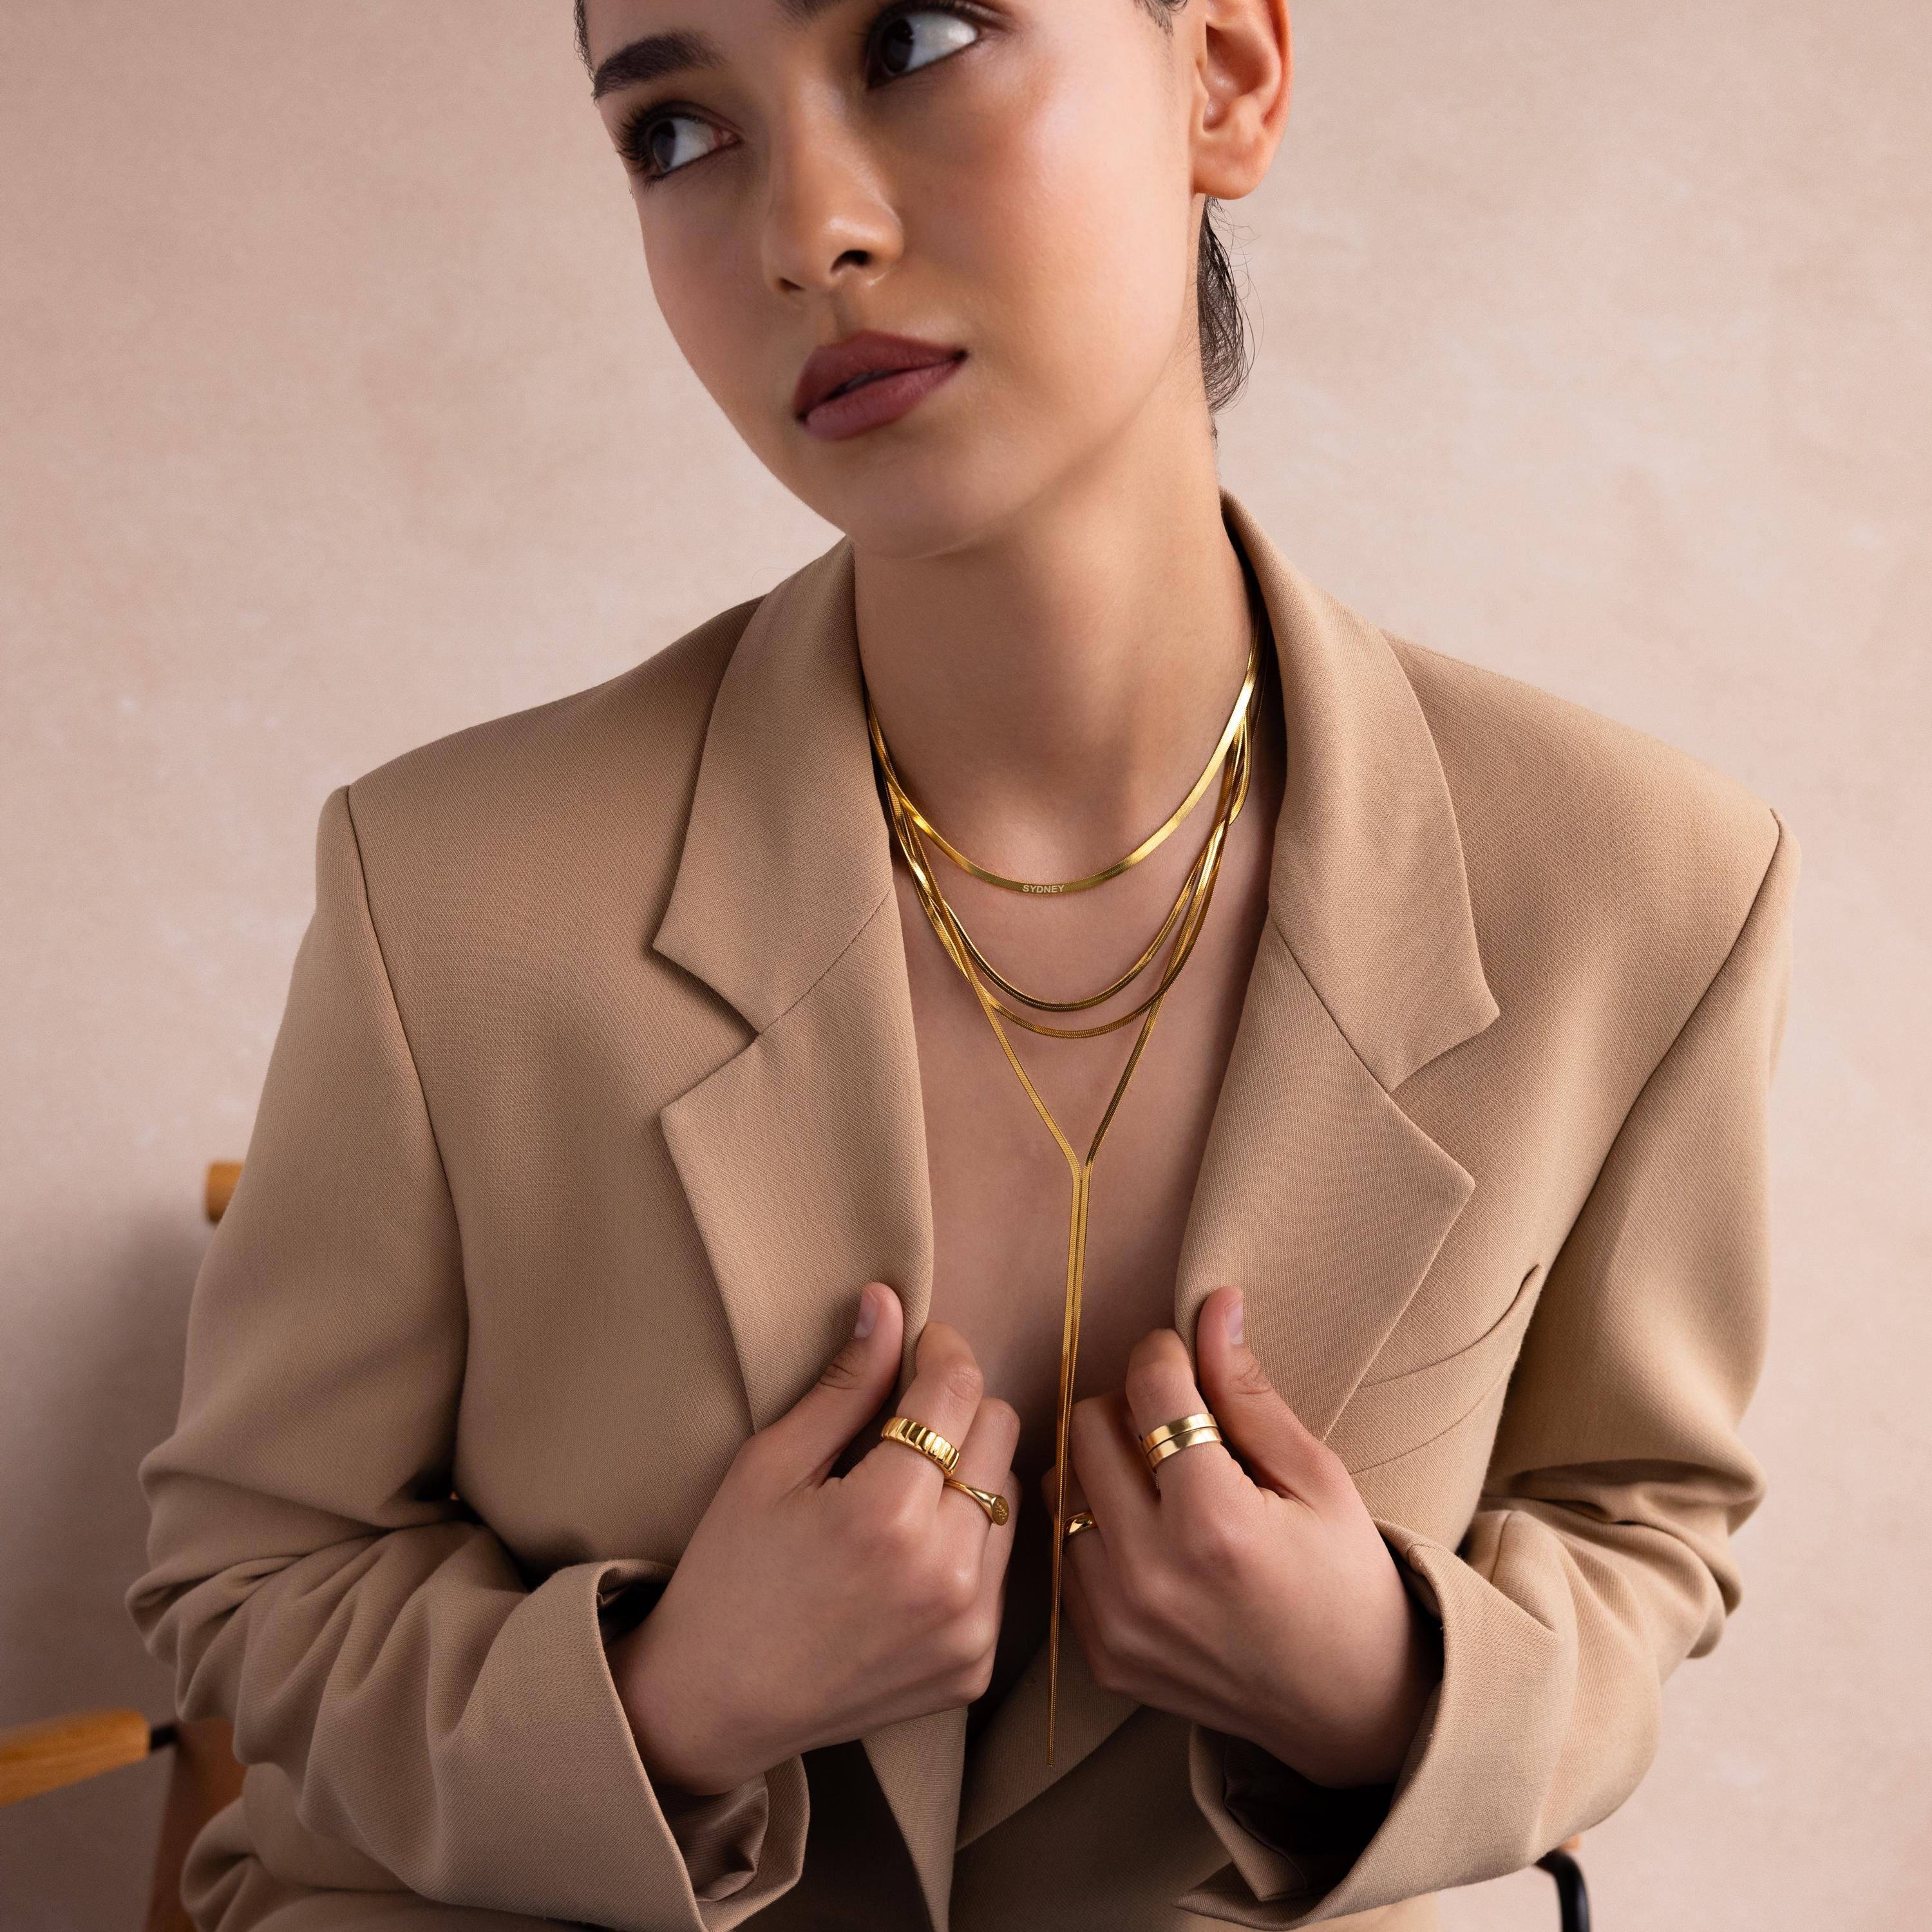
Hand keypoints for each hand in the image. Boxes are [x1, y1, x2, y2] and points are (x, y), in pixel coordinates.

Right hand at [609, 1284, 1020, 1793]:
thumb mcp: (770, 1464)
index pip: (960, 1387)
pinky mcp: (976, 1664)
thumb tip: (888, 1300)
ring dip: (967, 1476)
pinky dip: (966, 1543)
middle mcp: (945, 1572)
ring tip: (901, 1491)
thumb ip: (845, 1384)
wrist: (714, 1705)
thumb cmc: (730, 1572)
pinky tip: (908, 1552)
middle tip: (899, 1424)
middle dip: (955, 1411)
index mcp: (889, 1513)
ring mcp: (968, 1627)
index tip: (918, 1346)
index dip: (940, 1350)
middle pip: (999, 1432)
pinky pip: (1000, 1565)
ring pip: (1009, 1495)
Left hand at [1042, 1285, 1440, 1788]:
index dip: (1167, 1353)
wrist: (1349, 1706)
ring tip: (1158, 1477)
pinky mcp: (1101, 1653)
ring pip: (1059, 1484)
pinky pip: (1062, 1549)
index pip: (1148, 1388)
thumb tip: (1213, 1301)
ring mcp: (1116, 1622)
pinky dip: (1093, 1524)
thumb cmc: (1346, 1577)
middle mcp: (1151, 1575)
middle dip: (1128, 1405)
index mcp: (1215, 1523)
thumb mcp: (1317, 1475)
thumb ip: (1248, 1390)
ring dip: (1100, 1464)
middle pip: (1085, 1427)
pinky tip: (1145, 1530)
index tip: (1187, 1361)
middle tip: (1175, 1423)